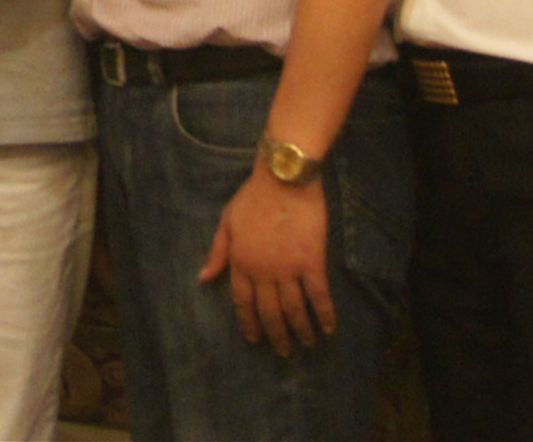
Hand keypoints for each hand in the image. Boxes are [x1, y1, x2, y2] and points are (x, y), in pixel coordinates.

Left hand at [200, 172, 334, 351]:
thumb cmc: (253, 197)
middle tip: (284, 351)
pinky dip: (324, 314)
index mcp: (241, 262)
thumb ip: (217, 253)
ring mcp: (288, 269)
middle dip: (276, 335)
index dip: (248, 322)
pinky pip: (318, 295)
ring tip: (307, 344)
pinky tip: (329, 328)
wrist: (284, 180)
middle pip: (269, 312)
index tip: (254, 339)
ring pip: (294, 309)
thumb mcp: (227, 223)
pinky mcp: (312, 262)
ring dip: (301, 330)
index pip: (242, 301)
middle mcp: (263, 271)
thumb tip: (203, 278)